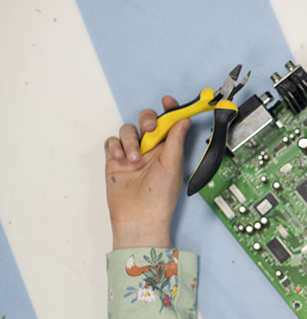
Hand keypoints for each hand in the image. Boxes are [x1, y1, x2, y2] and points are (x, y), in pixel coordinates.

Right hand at [105, 96, 189, 249]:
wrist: (139, 217)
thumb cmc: (160, 197)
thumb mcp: (172, 164)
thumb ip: (175, 140)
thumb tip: (184, 119)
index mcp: (169, 150)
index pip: (169, 124)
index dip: (169, 110)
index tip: (169, 101)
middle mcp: (151, 150)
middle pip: (146, 121)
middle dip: (147, 119)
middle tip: (149, 127)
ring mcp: (132, 154)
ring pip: (128, 130)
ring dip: (130, 140)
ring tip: (134, 159)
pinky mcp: (114, 161)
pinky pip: (111, 142)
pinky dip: (115, 146)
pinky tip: (120, 159)